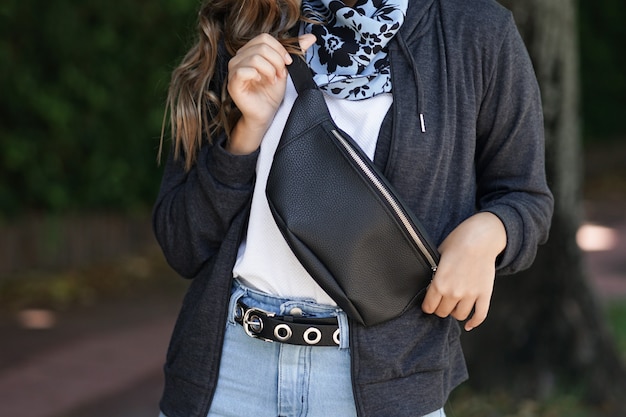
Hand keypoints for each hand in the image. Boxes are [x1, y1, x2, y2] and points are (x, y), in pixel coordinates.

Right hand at [226, 33, 315, 154]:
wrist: (266, 113)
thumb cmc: (271, 93)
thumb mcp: (286, 68)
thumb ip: (296, 52)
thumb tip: (310, 37)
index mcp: (250, 51)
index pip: (264, 38)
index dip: (279, 49)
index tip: (287, 63)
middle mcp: (239, 57)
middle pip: (261, 46)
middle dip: (276, 61)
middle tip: (280, 75)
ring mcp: (234, 69)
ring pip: (254, 57)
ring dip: (270, 70)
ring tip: (273, 80)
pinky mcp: (233, 82)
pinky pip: (243, 70)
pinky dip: (258, 75)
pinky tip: (262, 82)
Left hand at [421, 212, 505, 330]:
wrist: (480, 237)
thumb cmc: (457, 242)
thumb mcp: (437, 255)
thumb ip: (434, 272)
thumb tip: (429, 282)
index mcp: (439, 283)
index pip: (429, 307)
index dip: (428, 306)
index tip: (429, 304)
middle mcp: (454, 292)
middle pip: (443, 312)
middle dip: (440, 308)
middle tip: (441, 302)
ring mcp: (470, 295)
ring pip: (459, 315)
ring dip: (455, 312)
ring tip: (454, 305)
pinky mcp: (485, 294)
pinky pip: (480, 315)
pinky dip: (474, 322)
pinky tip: (469, 325)